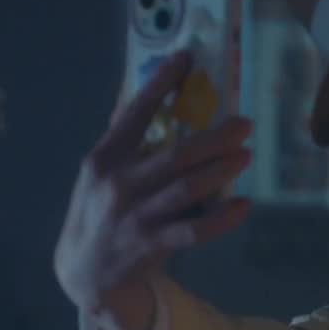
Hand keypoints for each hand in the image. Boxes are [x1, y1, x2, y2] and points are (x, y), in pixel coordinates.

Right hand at [54, 50, 252, 329]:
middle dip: (214, 137)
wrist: (83, 271)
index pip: (135, 112)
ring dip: (221, 171)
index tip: (186, 57)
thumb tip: (146, 89)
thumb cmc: (99, 210)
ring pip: (186, 190)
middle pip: (175, 154)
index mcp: (105, 157)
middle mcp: (118, 183)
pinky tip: (243, 205)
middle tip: (244, 125)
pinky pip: (194, 231)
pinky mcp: (150, 245)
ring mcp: (135, 216)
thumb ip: (123, 135)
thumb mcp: (100, 170)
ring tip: (245, 156)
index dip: (161, 83)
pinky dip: (221, 218)